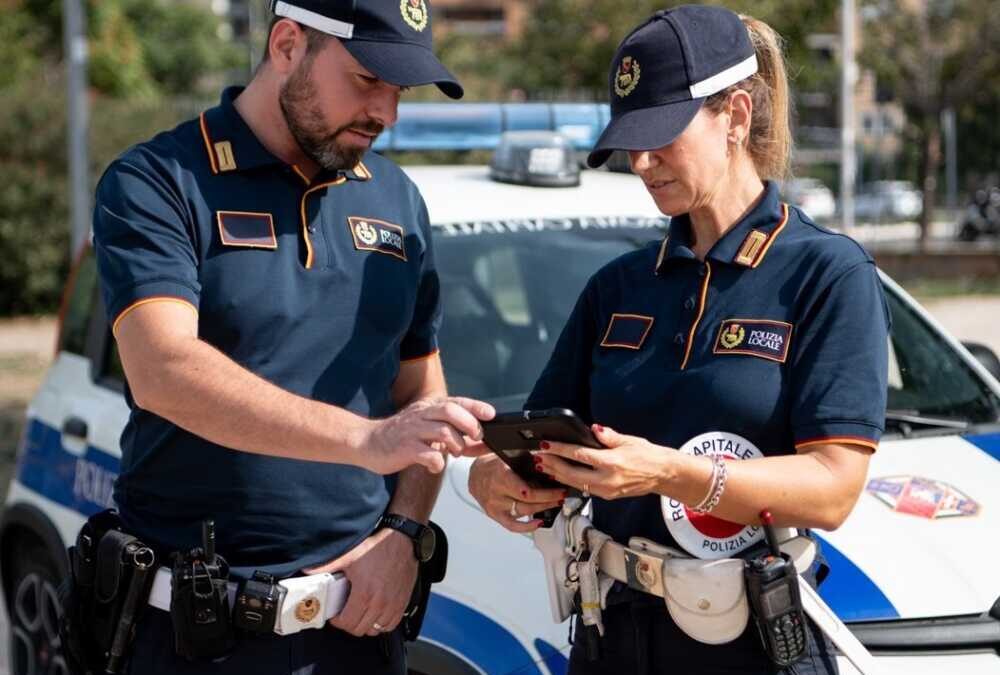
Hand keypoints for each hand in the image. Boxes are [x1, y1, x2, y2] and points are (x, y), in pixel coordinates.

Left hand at [303, 528, 416, 636]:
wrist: (401, 540)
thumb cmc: (378, 547)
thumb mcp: (349, 555)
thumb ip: (328, 566)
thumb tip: (309, 570)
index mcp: (364, 594)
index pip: (348, 623)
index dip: (338, 621)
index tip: (336, 615)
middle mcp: (380, 603)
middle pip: (360, 629)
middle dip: (350, 623)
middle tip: (346, 613)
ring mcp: (393, 604)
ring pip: (376, 629)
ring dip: (366, 624)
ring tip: (361, 613)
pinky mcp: (403, 602)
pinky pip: (391, 624)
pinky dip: (382, 623)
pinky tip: (377, 613)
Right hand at [363, 396, 495, 473]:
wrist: (366, 442)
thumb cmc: (401, 437)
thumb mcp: (426, 428)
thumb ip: (450, 433)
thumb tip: (479, 442)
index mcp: (428, 408)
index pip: (456, 402)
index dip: (475, 407)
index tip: (491, 414)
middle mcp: (421, 415)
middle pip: (450, 411)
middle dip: (469, 424)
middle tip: (475, 436)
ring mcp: (412, 431)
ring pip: (443, 432)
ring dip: (456, 445)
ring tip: (454, 453)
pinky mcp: (404, 449)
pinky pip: (428, 455)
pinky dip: (438, 463)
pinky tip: (435, 466)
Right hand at [468, 454, 565, 532]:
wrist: (474, 474)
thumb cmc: (493, 464)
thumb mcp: (507, 456)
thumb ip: (524, 459)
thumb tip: (547, 456)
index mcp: (501, 474)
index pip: (527, 490)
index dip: (546, 492)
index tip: (560, 487)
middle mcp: (497, 492)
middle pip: (528, 502)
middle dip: (549, 499)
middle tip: (561, 495)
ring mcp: (495, 505)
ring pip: (524, 512)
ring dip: (543, 508)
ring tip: (555, 503)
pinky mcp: (495, 515)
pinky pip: (512, 526)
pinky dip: (526, 527)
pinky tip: (539, 522)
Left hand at [535, 424, 673, 499]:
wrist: (663, 475)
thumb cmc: (648, 455)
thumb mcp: (629, 440)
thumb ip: (609, 436)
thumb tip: (593, 429)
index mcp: (612, 462)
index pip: (578, 455)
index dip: (559, 449)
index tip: (545, 445)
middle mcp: (606, 479)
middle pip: (571, 473)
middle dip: (552, 465)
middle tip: (537, 457)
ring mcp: (606, 490)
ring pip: (574, 484)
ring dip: (557, 475)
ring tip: (542, 466)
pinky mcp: (606, 496)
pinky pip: (582, 489)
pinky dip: (569, 481)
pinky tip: (559, 475)